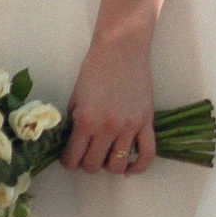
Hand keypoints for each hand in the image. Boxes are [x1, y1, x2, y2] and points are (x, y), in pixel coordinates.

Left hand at [61, 29, 156, 174]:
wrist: (121, 49)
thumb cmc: (95, 69)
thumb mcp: (75, 97)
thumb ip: (74, 122)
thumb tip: (73, 143)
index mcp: (86, 120)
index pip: (73, 158)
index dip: (68, 162)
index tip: (69, 159)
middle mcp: (108, 128)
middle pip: (94, 165)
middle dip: (86, 164)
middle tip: (86, 154)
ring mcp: (130, 127)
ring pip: (118, 165)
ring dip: (109, 165)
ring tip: (106, 156)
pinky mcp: (147, 123)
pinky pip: (147, 155)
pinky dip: (138, 167)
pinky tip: (129, 167)